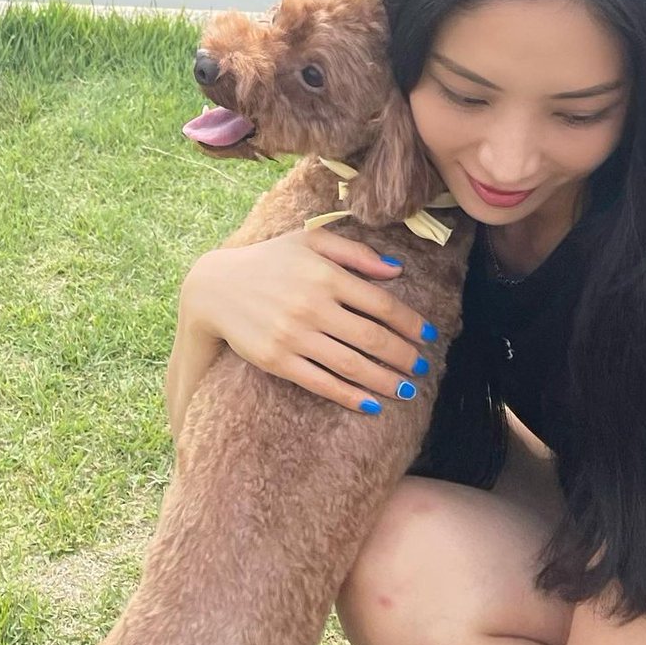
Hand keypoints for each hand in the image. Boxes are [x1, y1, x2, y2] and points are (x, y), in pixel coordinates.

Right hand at [178, 228, 435, 414]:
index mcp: (325, 274)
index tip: (430, 335)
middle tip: (423, 367)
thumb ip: (355, 252)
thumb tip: (396, 270)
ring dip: (385, 380)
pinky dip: (350, 396)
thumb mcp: (311, 240)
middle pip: (371, 337)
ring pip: (351, 364)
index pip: (381, 303)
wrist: (215, 287)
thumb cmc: (271, 260)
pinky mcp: (277, 360)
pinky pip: (321, 383)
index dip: (410, 322)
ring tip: (407, 389)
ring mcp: (294, 335)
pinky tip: (372, 404)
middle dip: (403, 356)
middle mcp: (312, 305)